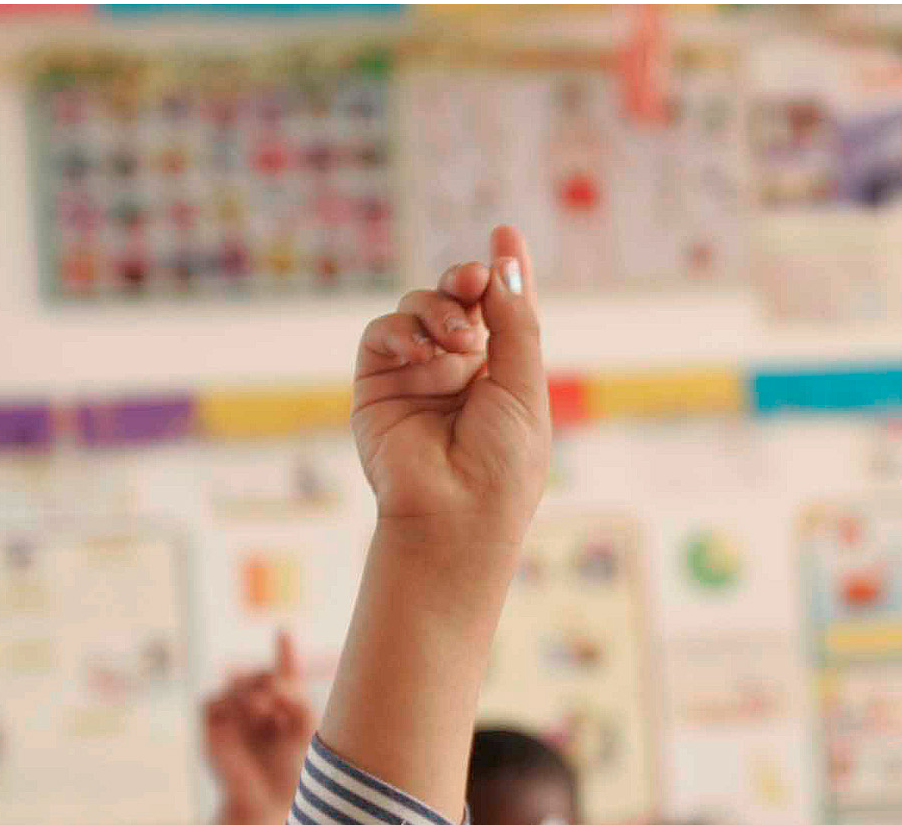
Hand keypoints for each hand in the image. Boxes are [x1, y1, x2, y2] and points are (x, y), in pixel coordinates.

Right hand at [203, 629, 316, 824]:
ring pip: (235, 683)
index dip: (284, 653)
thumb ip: (298, 703)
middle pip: (260, 675)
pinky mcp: (210, 731)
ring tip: (268, 711)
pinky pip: (214, 700)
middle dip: (271, 677)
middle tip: (283, 695)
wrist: (265, 809)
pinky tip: (250, 714)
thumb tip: (276, 683)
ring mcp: (231, 721)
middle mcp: (256, 714)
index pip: (281, 676)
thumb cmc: (290, 777)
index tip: (284, 632)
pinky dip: (232, 702)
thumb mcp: (306, 735)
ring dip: (253, 689)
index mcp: (282, 715)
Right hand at [353, 227, 549, 541]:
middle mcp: (458, 370)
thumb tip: (505, 260)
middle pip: (457, 298)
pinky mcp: (377, 385)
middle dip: (466, 281)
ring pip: (418, 307)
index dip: (503, 272)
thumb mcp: (524, 386)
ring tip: (460, 340)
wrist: (456, 516)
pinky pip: (381, 334)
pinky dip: (399, 329)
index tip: (504, 231)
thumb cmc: (503, 463)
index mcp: (502, 374)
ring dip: (438, 310)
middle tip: (474, 281)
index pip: (502, 311)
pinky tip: (421, 350)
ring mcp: (416, 375)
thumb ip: (514, 322)